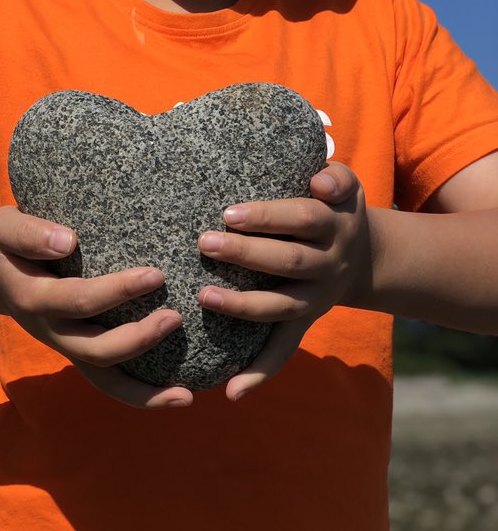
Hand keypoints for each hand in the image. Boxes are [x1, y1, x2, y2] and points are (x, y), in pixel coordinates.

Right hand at [0, 206, 191, 408]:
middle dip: (138, 338)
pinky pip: (109, 382)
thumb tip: (68, 241)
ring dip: (145, 389)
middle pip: (95, 348)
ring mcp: (64, 346)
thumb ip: (30, 233)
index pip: (79, 300)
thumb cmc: (4, 243)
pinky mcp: (77, 351)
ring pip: (103, 379)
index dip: (117, 291)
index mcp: (33, 298)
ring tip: (186, 394)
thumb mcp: (4, 227)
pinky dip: (142, 396)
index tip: (155, 275)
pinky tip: (179, 397)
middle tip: (176, 317)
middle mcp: (50, 331)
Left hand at [196, 162, 369, 401]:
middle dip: (245, 254)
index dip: (268, 217)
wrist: (365, 256)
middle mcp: (326, 266)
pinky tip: (232, 392)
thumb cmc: (337, 208)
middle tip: (204, 243)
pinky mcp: (303, 324)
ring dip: (242, 306)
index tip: (229, 212)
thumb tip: (320, 181)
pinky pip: (283, 352)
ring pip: (279, 308)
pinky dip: (259, 374)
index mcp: (333, 227)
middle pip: (287, 262)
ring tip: (204, 296)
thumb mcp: (348, 187)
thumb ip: (336, 177)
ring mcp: (314, 300)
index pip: (302, 219)